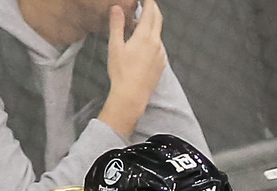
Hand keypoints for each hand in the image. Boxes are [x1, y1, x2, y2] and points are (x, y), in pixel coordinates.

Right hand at [98, 0, 167, 140]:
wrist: (131, 96)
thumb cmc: (121, 73)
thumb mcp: (115, 46)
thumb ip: (117, 25)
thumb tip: (117, 8)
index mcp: (144, 36)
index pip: (150, 12)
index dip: (148, 2)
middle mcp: (156, 43)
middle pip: (158, 20)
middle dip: (153, 9)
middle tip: (146, 4)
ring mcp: (161, 54)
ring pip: (158, 34)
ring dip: (151, 26)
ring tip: (139, 26)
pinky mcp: (161, 65)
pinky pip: (159, 47)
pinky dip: (153, 40)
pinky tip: (144, 46)